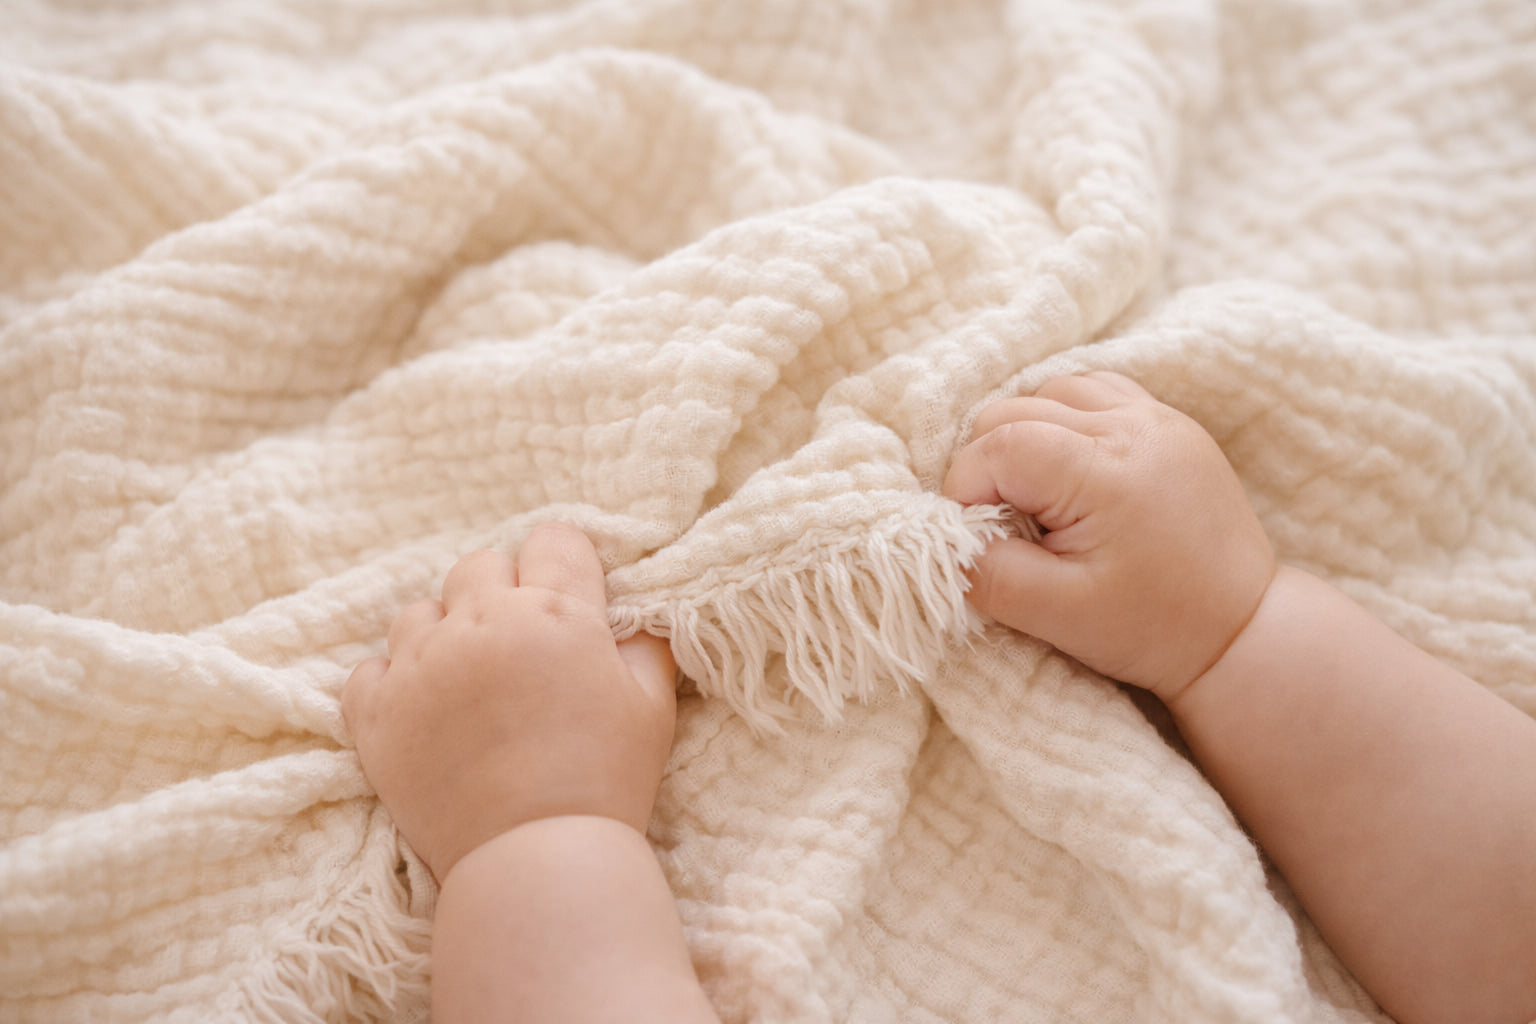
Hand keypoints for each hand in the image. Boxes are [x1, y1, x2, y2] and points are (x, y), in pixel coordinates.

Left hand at [342, 523, 677, 882]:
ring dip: (444, 635)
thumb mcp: (651, 706)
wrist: (536, 858)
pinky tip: (426, 714)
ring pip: (420, 612)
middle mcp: (479, 623)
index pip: (553, 541)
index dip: (565, 568)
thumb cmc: (606, 780)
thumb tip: (638, 615)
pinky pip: (371, 669)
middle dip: (502, 595)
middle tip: (521, 651)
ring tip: (469, 685)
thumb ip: (646, 645)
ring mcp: (420, 664)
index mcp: (553, 612)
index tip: (569, 602)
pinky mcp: (375, 711)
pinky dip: (394, 683)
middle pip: (480, 566)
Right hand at [942, 372, 1275, 700]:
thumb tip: (945, 538)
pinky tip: (1066, 469)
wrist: (1242, 631)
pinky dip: (1064, 419)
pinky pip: (1094, 391)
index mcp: (1107, 472)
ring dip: (1024, 434)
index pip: (997, 446)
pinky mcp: (1168, 422)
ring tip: (1035, 497)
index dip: (966, 490)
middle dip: (988, 464)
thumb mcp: (1056, 615)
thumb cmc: (1151, 628)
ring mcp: (1156, 417)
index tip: (977, 539)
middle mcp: (1133, 427)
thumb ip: (989, 573)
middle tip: (1005, 525)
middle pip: (1015, 409)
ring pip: (1051, 389)